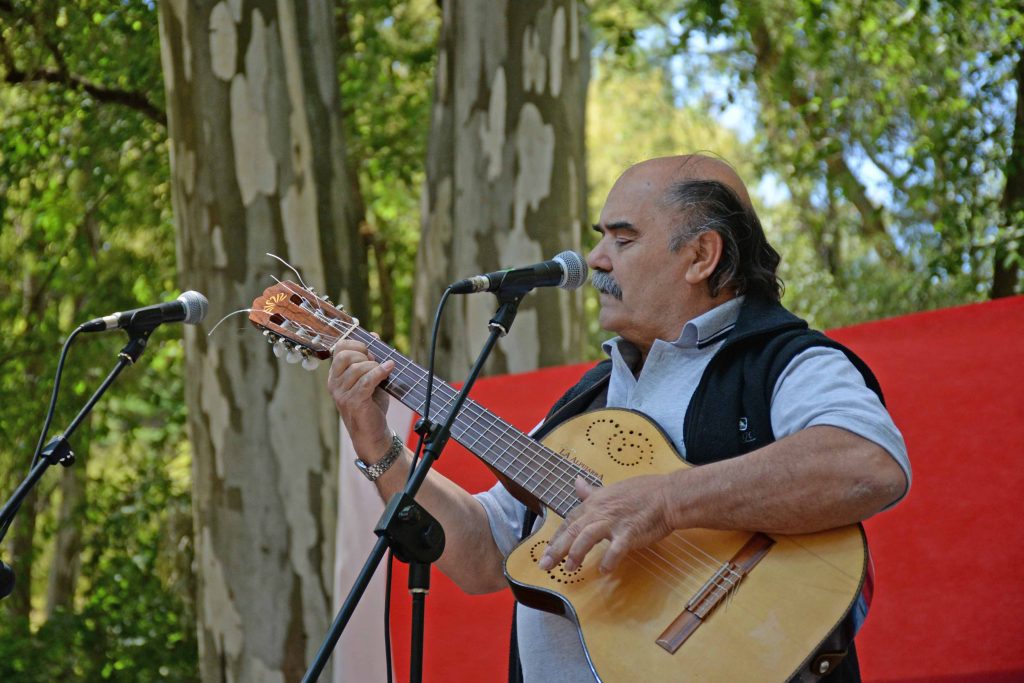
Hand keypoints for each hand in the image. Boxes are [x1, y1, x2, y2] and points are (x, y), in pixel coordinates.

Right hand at [327, 338, 394, 458]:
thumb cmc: (371, 404)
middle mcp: (334, 384)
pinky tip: (389, 369)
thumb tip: (374, 335)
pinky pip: (366, 381)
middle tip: (376, 362)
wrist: (372, 433)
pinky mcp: (354, 402)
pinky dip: (380, 372)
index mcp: (335, 376)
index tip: (369, 351)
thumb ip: (369, 358)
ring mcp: (342, 394)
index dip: (356, 344)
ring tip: (384, 371)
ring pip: (357, 368)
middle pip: (345, 356)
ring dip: (374, 366)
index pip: (338, 349)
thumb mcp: (369, 378)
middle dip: (364, 354)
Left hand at [538, 474, 674, 574]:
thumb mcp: (611, 489)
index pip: (570, 521)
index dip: (556, 537)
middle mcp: (600, 512)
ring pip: (588, 536)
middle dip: (557, 548)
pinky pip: (617, 547)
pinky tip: (603, 570)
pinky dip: (609, 559)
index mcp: (595, 503)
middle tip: (544, 565)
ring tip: (569, 568)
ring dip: (576, 552)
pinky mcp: (630, 531)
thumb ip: (591, 491)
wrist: (667, 495)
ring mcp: (615, 521)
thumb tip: (576, 483)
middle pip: (573, 530)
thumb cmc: (642, 492)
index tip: (546, 551)